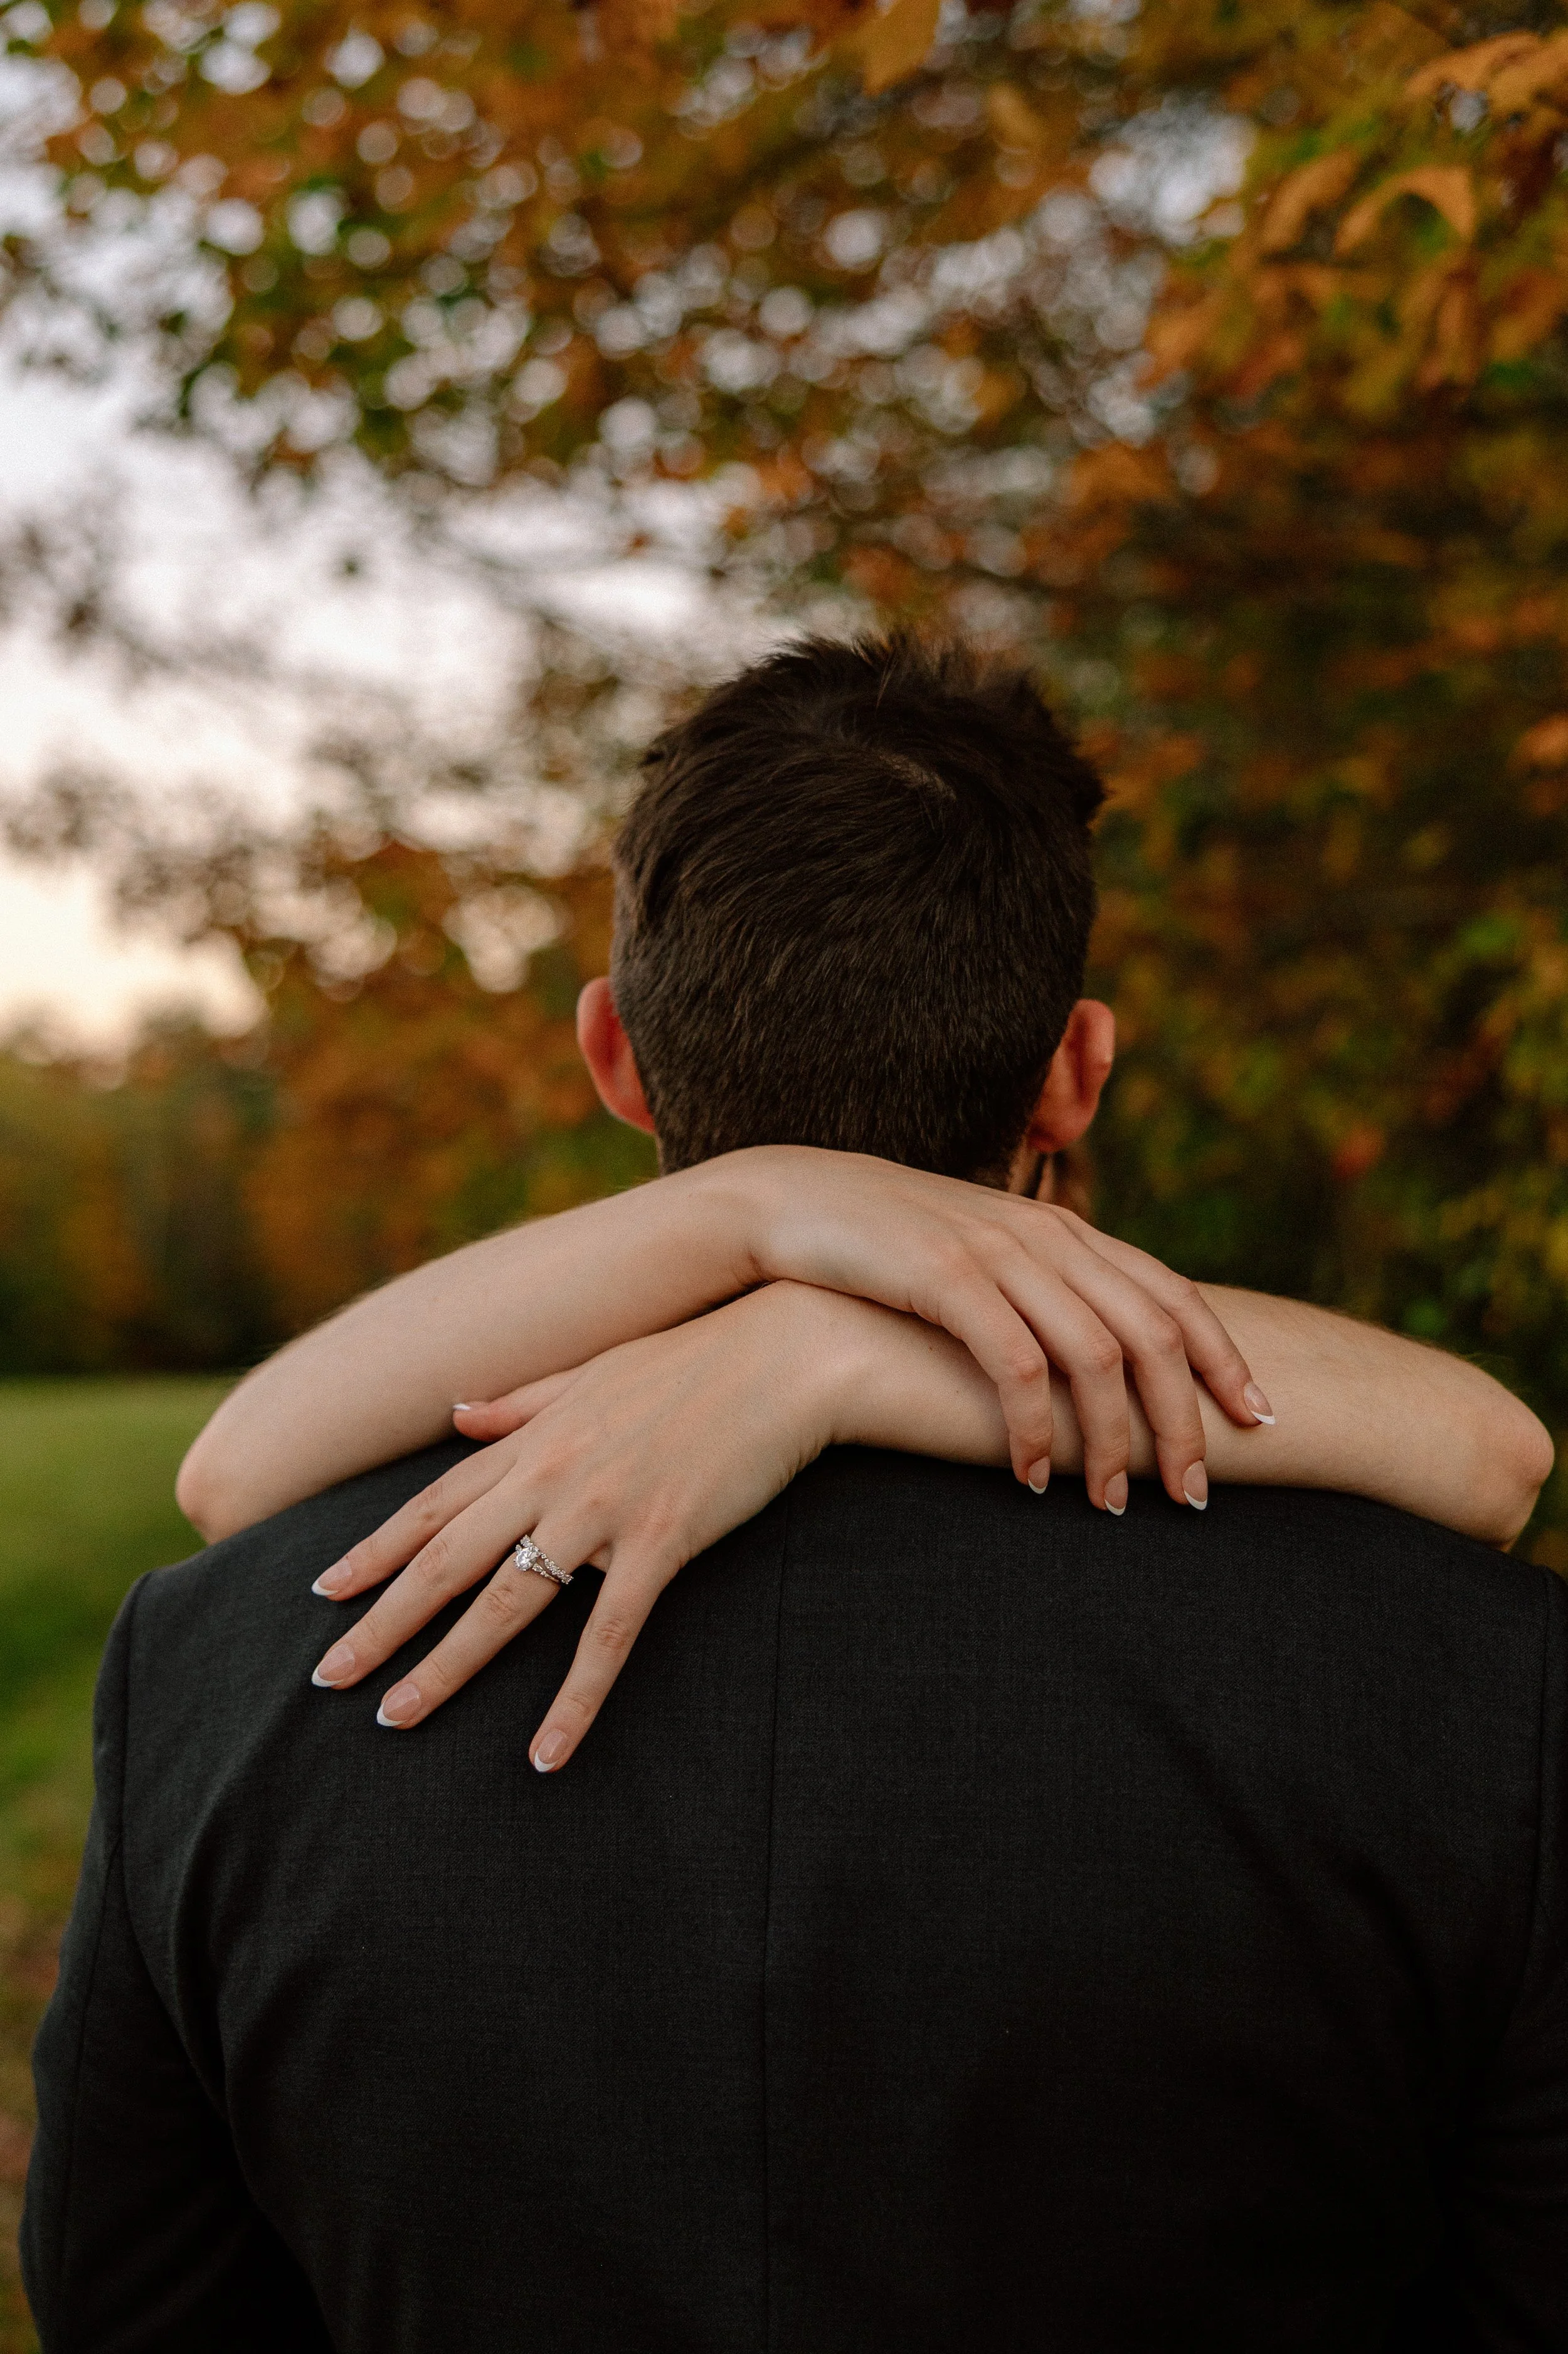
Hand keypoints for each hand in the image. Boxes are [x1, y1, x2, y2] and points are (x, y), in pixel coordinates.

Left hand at [309, 1283, 857, 1772]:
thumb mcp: (593, 1371)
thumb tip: (458, 1412)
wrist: (787, 1353)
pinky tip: (545, 1753)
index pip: (434, 1504)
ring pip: (506, 1603)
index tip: (322, 1591)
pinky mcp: (663, 1541)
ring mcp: (603, 1510)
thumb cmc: (696, 1359)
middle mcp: (553, 1474)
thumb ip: (521, 1401)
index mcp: (535, 1437)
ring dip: (446, 1667)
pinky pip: (608, 1635)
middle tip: (326, 1677)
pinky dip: (574, 1699)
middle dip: (381, 1623)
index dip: (374, 1551)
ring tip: (395, 1718)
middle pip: (447, 1562)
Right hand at [721, 1146, 1272, 1510]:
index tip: (1260, 1423)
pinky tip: (1029, 1478)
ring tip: (1109, 1506)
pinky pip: (1015, 1364)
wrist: (792, 1201)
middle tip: (1194, 1496)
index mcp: (1065, 1230)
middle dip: (1184, 1422)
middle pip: (1152, 1334)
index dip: (1225, 1360)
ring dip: (1111, 1441)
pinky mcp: (945, 1277)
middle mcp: (1046, 1236)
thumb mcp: (984, 1258)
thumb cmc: (890, 1247)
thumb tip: (1101, 1359)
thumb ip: (1044, 1291)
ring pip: (1095, 1356)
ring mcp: (998, 1253)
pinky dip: (1034, 1427)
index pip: (1173, 1296)